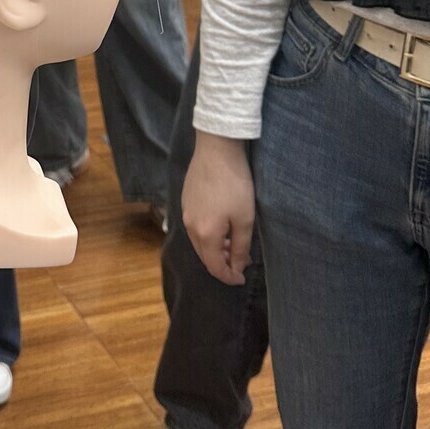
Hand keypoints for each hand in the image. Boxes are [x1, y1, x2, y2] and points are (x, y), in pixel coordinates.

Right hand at [182, 130, 255, 285]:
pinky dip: (207, 235)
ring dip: (214, 249)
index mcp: (205, 234)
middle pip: (203, 256)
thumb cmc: (235, 184)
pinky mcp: (185, 201)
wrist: (216, 149)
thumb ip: (239, 247)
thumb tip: (236, 267)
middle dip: (221, 264)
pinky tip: (221, 226)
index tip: (242, 279)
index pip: (214, 266)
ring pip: (198, 242)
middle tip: (240, 262)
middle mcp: (190, 227)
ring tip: (232, 244)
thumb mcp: (244, 218)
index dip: (228, 277)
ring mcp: (185, 213)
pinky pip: (194, 227)